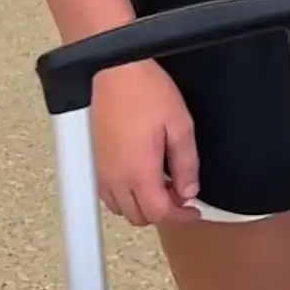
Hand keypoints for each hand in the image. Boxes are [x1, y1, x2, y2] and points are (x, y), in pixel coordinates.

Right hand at [92, 60, 199, 227]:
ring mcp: (101, 172)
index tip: (194, 211)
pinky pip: (109, 194)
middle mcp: (115, 179)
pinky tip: (142, 175)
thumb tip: (188, 190)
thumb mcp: (180, 125)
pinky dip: (127, 195)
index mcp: (138, 173)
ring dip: (143, 205)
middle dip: (163, 212)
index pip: (159, 214)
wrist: (113, 72)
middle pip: (138, 217)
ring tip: (164, 184)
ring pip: (121, 208)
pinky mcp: (95, 161)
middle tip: (181, 194)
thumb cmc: (145, 92)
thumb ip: (186, 164)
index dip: (180, 216)